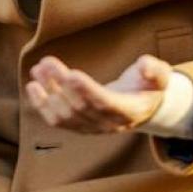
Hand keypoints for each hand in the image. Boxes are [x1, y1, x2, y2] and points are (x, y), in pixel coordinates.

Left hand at [25, 54, 169, 133]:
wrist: (139, 106)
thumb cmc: (147, 86)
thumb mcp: (159, 76)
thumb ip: (155, 70)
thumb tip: (145, 65)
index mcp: (129, 111)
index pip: (105, 103)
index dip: (87, 90)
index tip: (72, 73)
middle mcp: (109, 124)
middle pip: (80, 107)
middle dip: (60, 84)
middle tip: (47, 63)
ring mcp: (92, 128)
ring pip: (65, 114)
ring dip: (48, 92)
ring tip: (38, 70)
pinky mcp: (79, 127)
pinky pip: (57, 121)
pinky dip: (42, 106)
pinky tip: (32, 87)